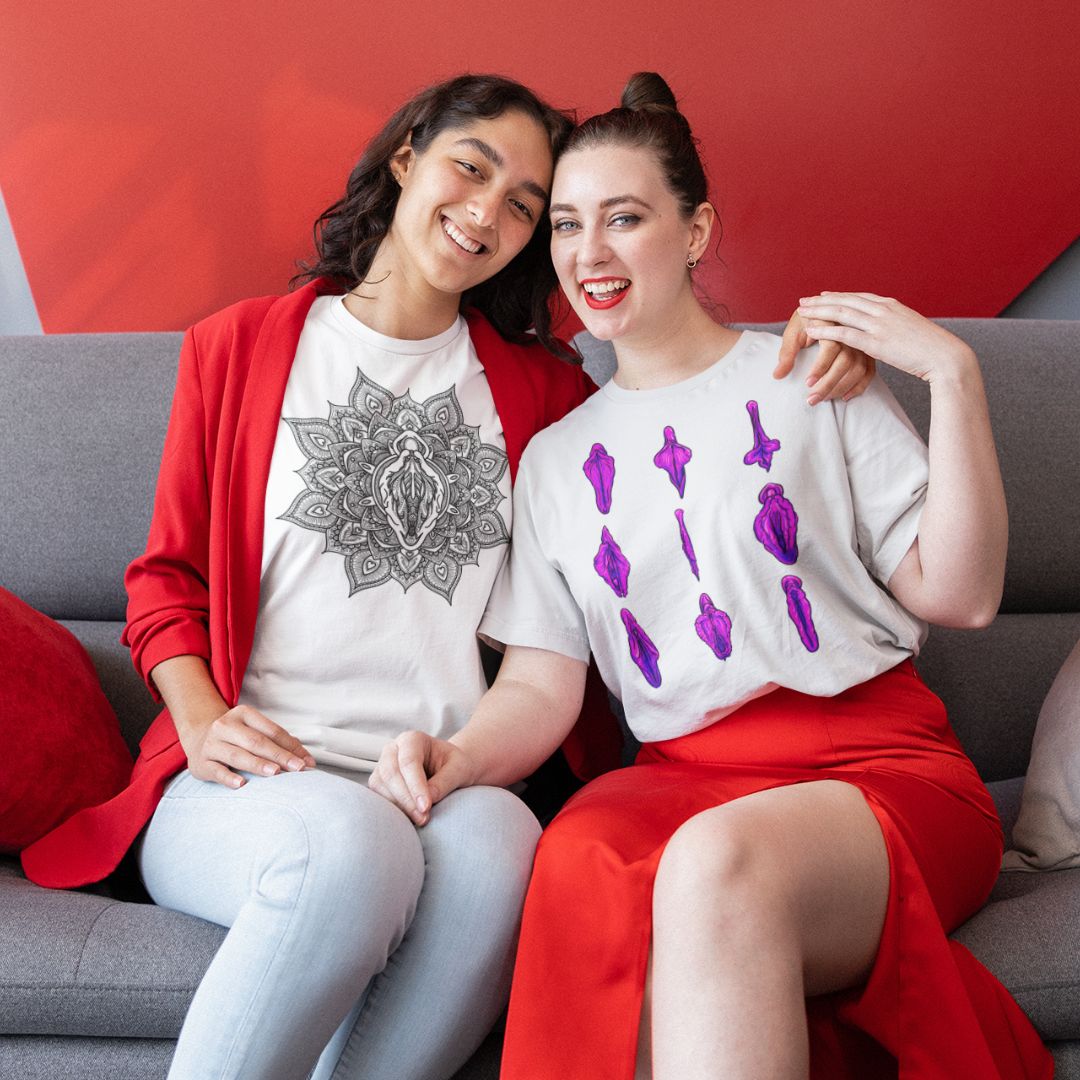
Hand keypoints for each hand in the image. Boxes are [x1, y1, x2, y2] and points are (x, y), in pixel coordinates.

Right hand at [182, 705, 315, 788]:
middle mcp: (225, 726)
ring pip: (237, 755)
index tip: (306, 762)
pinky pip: (216, 771)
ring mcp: (212, 744)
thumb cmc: (237, 737)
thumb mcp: (254, 730)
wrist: (199, 738)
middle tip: (297, 768)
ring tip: (275, 772)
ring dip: (257, 764)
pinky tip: (241, 784)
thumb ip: (279, 742)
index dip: (290, 746)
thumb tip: (306, 759)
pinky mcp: (201, 763)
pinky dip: (229, 777)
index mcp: (243, 714)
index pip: (272, 730)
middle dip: (279, 755)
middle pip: (256, 742)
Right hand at [368, 732, 479, 824]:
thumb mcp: (460, 769)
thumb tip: (428, 799)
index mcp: (413, 739)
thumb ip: (445, 781)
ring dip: (399, 807)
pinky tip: (409, 819)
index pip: (409, 761)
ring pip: (380, 786)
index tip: (426, 807)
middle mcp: (393, 750)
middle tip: (423, 818)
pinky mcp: (379, 784)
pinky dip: (392, 810)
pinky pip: (378, 797)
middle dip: (406, 799)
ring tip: (420, 820)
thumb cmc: (454, 766)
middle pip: (390, 773)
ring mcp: (382, 766)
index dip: (416, 786)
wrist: (448, 770)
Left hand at [774, 308, 875, 403]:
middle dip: (828, 384)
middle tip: (811, 400)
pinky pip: (869, 371)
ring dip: (841, 388)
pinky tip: (845, 397)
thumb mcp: (793, 332)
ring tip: (823, 399)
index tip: (808, 383)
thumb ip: (787, 353)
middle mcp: (851, 333)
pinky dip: (859, 386)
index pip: (831, 348)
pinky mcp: (866, 352)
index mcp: (833, 323)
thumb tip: (778, 376)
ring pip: (858, 369)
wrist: (824, 309)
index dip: (820, 367)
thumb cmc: (806, 321)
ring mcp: (861, 343)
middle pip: (846, 362)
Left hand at [796, 293, 974, 382]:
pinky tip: (811, 331)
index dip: (839, 296)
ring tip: (802, 313)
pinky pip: (844, 334)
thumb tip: (887, 331)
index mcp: (892, 305)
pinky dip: (825, 331)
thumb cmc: (929, 348)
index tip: (823, 295)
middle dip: (822, 300)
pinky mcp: (876, 342)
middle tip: (803, 300)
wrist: (945, 357)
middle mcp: (884, 310)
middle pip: (846, 300)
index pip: (859, 297)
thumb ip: (894, 326)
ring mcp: (880, 325)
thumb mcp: (910, 330)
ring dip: (819, 311)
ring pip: (842, 313)